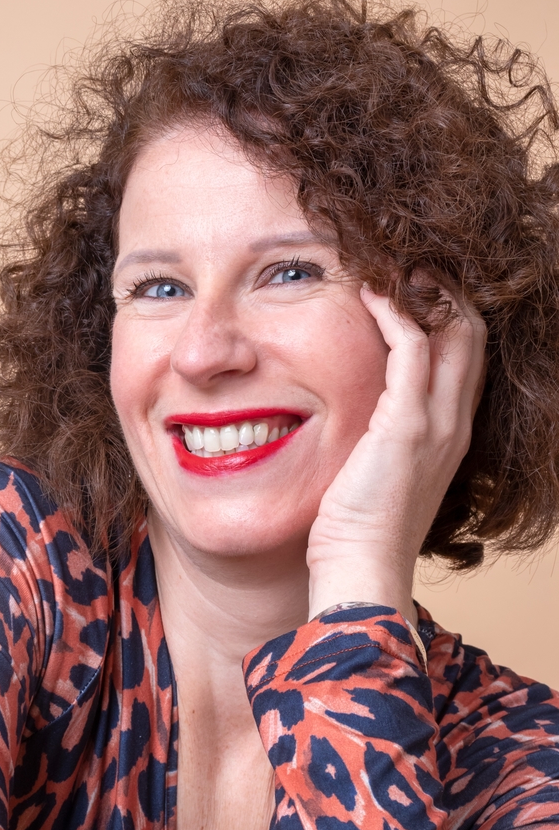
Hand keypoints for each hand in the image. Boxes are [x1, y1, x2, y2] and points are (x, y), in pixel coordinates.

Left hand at [306, 283, 486, 623]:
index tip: (412, 286)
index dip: (446, 314)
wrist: (360, 568)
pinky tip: (368, 293)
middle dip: (444, 290)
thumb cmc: (357, 527)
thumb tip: (359, 419)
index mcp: (450, 433)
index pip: (466, 355)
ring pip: (454, 330)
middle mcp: (455, 422)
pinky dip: (393, 312)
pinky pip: (413, 348)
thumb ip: (382, 438)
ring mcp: (438, 423)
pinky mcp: (407, 426)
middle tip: (405, 262)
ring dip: (422, 290)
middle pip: (472, 332)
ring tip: (389, 264)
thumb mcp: (379, 473)